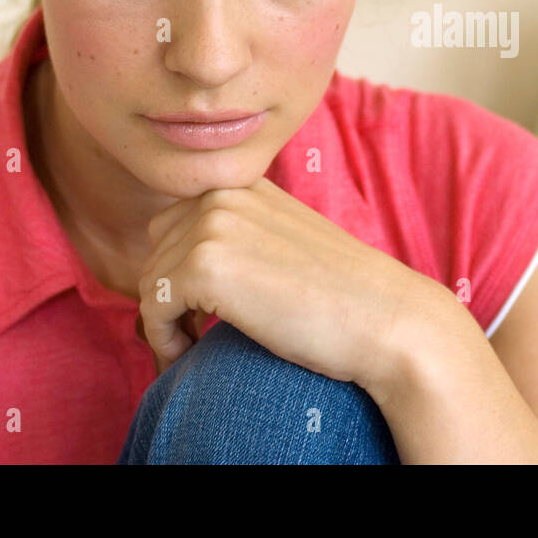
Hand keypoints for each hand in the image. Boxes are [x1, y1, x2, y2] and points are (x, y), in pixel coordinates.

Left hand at [136, 176, 449, 395]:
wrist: (385, 318)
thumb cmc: (344, 295)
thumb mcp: (288, 241)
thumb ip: (244, 234)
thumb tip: (186, 268)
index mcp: (246, 184)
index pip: (175, 223)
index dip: (181, 270)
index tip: (198, 312)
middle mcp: (224, 193)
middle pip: (157, 250)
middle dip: (170, 294)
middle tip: (195, 334)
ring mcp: (213, 225)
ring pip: (152, 281)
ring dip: (166, 321)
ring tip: (195, 348)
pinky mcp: (206, 265)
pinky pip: (154, 308)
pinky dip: (164, 339)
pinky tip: (192, 353)